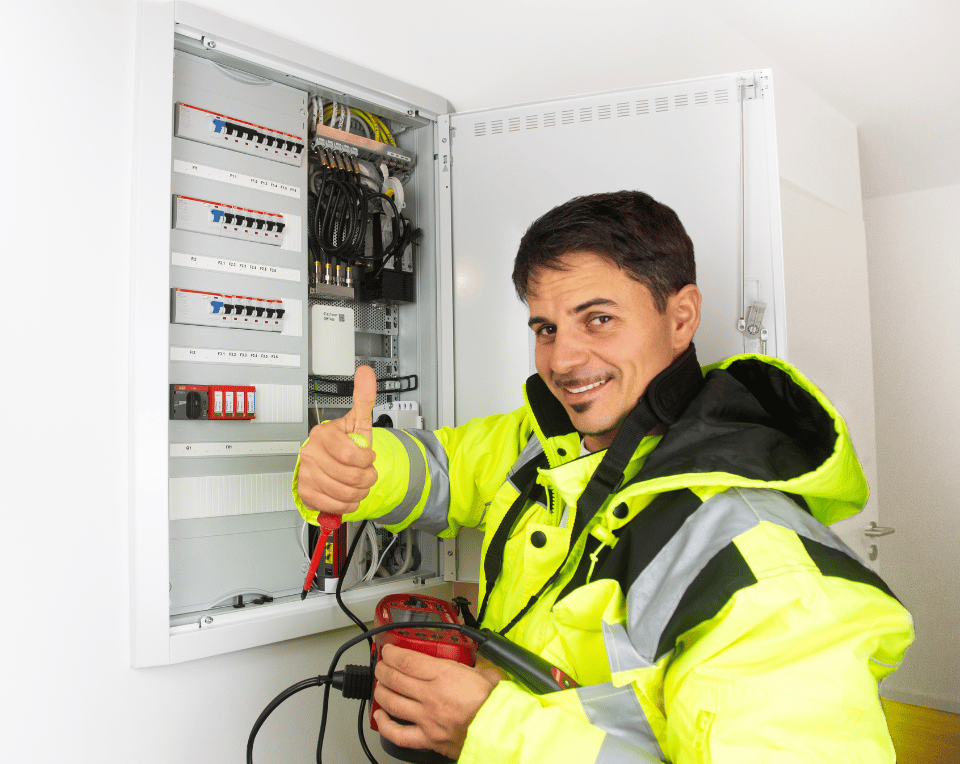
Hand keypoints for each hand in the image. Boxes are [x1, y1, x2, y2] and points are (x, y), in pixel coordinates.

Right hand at [296, 366, 377, 515]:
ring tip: (358, 484)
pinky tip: (348, 495)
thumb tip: (365, 372)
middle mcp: (311, 453)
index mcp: (323, 434)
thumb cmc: (346, 444)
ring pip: (344, 494)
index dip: (367, 461)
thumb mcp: (358, 422)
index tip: (368, 458)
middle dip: (366, 478)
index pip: (351, 455)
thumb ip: (364, 398)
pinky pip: (334, 506)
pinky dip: (347, 504)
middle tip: (366, 473)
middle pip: (350, 477)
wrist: (332, 465)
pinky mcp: (306, 492)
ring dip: (359, 492)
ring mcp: (306, 473)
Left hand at [373, 645, 500, 759]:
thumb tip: (477, 658)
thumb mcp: (487, 672)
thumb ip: (475, 664)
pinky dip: (385, 725)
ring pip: (392, 702)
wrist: (501, 731)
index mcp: (444, 675)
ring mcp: (427, 718)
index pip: (407, 660)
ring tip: (381, 685)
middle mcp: (431, 695)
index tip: (389, 651)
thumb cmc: (496, 704)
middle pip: (395, 678)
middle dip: (383, 669)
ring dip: (382, 692)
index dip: (392, 654)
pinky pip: (398, 733)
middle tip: (382, 665)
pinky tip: (381, 716)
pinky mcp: (428, 738)